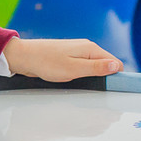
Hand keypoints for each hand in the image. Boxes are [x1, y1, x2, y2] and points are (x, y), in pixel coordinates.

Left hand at [3, 38, 122, 81]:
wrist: (24, 57)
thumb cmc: (46, 62)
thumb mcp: (74, 68)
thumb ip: (96, 67)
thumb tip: (116, 66)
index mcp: (91, 49)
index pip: (115, 63)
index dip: (117, 77)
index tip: (113, 90)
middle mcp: (87, 48)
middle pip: (106, 65)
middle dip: (106, 78)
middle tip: (97, 91)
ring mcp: (78, 52)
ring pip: (95, 67)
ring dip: (94, 78)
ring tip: (85, 86)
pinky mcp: (70, 57)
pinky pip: (84, 67)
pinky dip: (84, 75)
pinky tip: (77, 81)